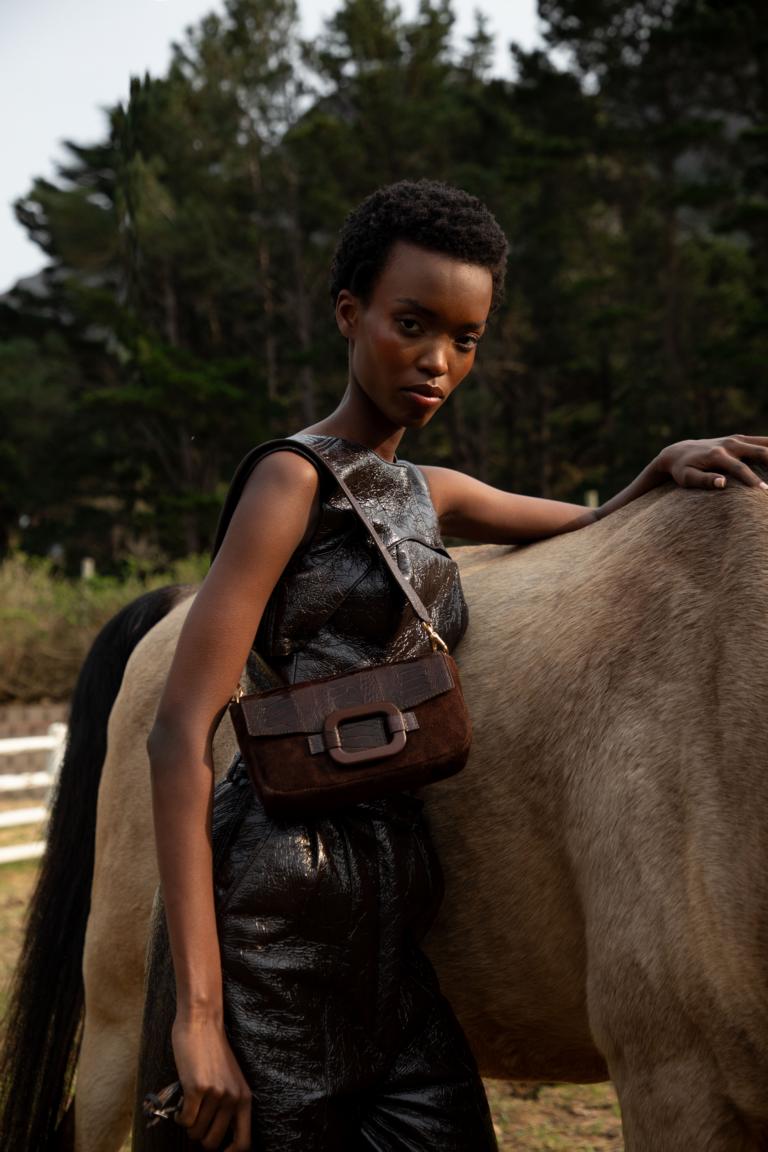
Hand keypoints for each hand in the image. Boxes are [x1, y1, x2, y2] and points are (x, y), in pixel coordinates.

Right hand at [171, 1014, 251, 1150]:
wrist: (202, 1022)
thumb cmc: (213, 1052)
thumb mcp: (231, 1079)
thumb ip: (229, 1104)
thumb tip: (218, 1136)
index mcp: (245, 1098)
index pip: (244, 1144)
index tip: (218, 1151)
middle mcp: (233, 1098)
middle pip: (214, 1143)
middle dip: (200, 1137)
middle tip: (196, 1121)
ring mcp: (216, 1094)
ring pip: (196, 1133)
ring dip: (188, 1125)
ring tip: (189, 1108)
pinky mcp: (197, 1088)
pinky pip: (185, 1120)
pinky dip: (179, 1117)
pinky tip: (181, 1104)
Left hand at [657, 435, 767, 491]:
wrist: (678, 452)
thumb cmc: (683, 469)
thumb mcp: (687, 478)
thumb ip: (704, 480)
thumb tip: (722, 484)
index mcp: (717, 454)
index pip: (740, 468)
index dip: (753, 480)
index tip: (764, 491)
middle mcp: (730, 444)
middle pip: (759, 452)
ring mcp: (736, 439)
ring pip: (764, 443)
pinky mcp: (740, 438)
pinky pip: (762, 441)